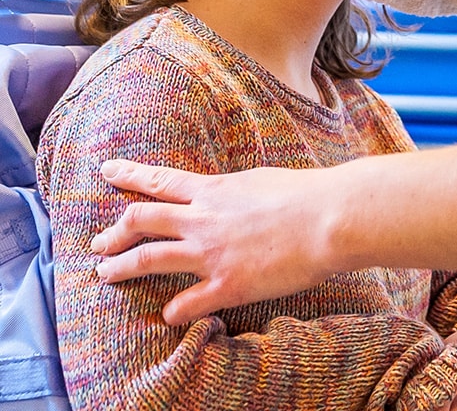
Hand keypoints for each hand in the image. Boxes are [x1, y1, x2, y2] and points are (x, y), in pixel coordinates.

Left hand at [90, 159, 339, 323]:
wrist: (329, 217)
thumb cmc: (306, 194)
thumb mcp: (260, 181)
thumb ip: (233, 193)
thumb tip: (221, 196)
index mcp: (215, 190)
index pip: (160, 180)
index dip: (130, 175)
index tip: (108, 171)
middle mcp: (204, 220)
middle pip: (142, 220)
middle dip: (113, 232)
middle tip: (97, 243)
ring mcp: (211, 253)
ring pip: (148, 259)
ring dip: (120, 268)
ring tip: (104, 274)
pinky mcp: (226, 285)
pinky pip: (185, 304)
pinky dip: (173, 311)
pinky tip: (169, 315)